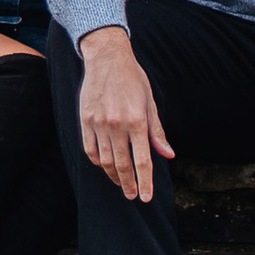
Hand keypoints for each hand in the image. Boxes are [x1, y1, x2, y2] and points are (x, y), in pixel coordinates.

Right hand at [74, 25, 174, 202]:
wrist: (107, 57)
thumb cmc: (133, 78)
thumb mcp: (150, 102)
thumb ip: (157, 132)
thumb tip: (168, 155)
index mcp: (137, 120)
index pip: (142, 160)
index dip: (145, 181)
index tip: (146, 197)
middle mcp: (117, 125)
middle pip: (122, 165)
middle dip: (129, 185)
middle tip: (133, 196)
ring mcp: (99, 124)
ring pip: (106, 161)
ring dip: (114, 176)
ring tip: (121, 183)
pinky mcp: (85, 121)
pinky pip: (90, 150)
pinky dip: (98, 162)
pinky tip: (105, 166)